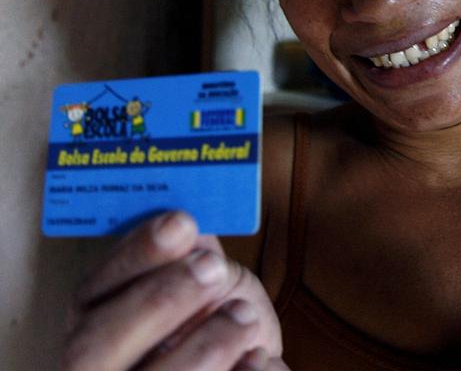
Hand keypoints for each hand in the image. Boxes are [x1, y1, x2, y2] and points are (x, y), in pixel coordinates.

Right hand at [62, 211, 286, 370]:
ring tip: (244, 317)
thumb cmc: (216, 324)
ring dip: (209, 343)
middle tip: (214, 268)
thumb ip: (190, 254)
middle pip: (95, 347)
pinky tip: (258, 358)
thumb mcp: (205, 281)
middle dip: (160, 299)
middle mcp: (96, 368)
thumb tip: (188, 217)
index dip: (135, 256)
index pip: (91, 292)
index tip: (181, 223)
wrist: (244, 368)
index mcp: (94, 324)